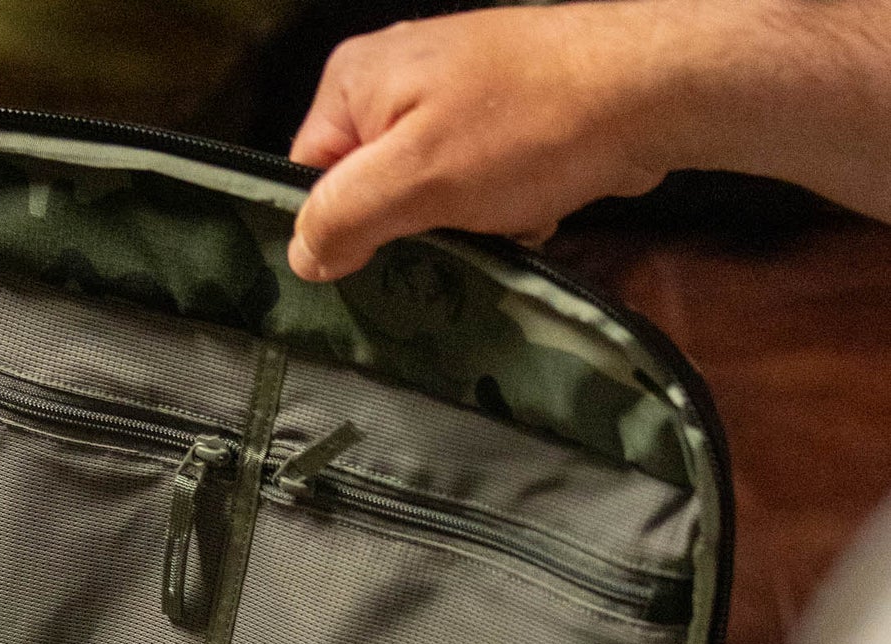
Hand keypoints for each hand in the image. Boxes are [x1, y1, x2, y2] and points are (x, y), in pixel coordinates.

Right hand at [286, 2, 687, 280]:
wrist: (646, 88)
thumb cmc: (527, 125)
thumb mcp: (414, 178)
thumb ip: (342, 217)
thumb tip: (301, 256)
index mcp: (355, 82)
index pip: (307, 180)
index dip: (337, 230)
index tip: (378, 257)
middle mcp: (394, 81)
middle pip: (366, 192)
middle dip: (408, 230)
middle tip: (450, 236)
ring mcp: (449, 97)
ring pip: (422, 199)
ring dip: (459, 228)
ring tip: (498, 220)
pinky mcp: (498, 120)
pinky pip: (469, 189)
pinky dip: (494, 212)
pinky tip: (525, 210)